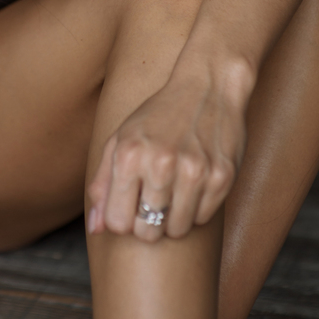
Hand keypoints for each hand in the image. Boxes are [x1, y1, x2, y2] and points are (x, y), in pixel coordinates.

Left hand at [87, 69, 248, 241]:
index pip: (116, 223)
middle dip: (147, 223)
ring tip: (175, 188)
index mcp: (128, 154)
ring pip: (176, 231)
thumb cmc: (159, 114)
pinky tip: (194, 181)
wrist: (208, 85)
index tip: (130, 203)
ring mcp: (194, 172)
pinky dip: (196, 207)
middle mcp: (160, 164)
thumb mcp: (121, 138)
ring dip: (173, 217)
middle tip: (153, 198)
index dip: (122, 217)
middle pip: (146, 233)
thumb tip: (96, 229)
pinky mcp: (222, 177)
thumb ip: (102, 183)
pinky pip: (202, 219)